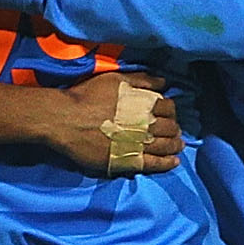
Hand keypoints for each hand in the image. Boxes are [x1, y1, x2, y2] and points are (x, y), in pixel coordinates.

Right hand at [37, 67, 180, 174]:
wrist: (65, 120)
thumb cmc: (87, 96)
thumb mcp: (115, 80)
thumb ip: (141, 80)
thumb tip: (164, 83)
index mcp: (144, 104)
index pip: (169, 107)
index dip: (171, 110)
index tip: (168, 113)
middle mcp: (145, 125)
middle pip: (170, 128)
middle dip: (175, 128)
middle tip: (176, 131)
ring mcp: (137, 145)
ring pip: (165, 146)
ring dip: (175, 145)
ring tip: (178, 146)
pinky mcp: (127, 161)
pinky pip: (153, 164)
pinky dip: (166, 163)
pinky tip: (173, 162)